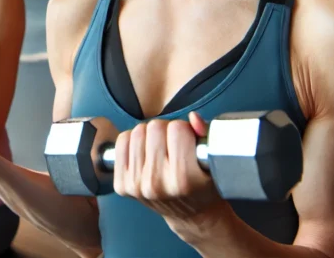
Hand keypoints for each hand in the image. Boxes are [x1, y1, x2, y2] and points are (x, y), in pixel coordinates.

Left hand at [114, 112, 228, 237]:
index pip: (177, 128)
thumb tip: (193, 118)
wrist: (190, 214)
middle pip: (154, 127)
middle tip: (173, 144)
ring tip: (160, 148)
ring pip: (137, 131)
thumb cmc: (203, 186)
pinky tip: (144, 152)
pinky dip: (132, 141)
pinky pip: (121, 142)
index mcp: (183, 179)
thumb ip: (206, 135)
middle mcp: (157, 184)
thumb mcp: (213, 161)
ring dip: (149, 135)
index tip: (188, 141)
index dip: (185, 130)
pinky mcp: (122, 185)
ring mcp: (137, 185)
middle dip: (166, 130)